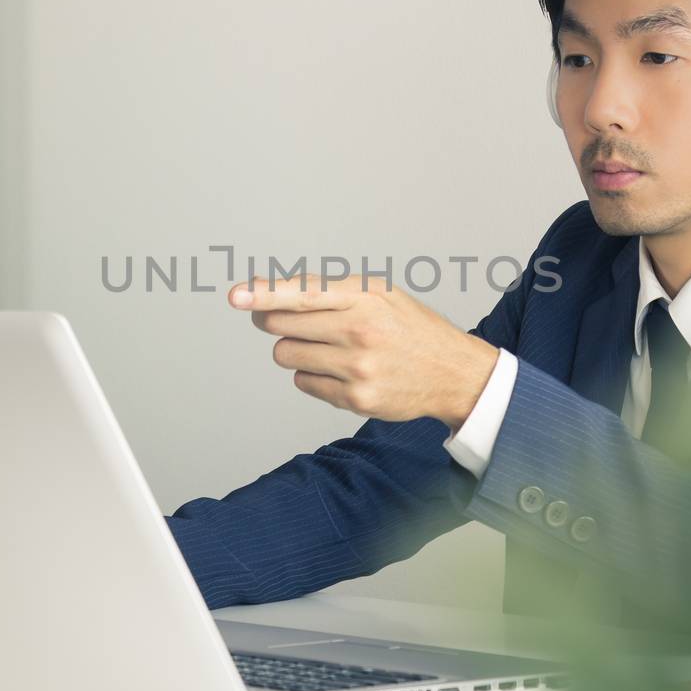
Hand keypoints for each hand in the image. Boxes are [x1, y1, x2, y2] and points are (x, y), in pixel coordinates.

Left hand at [230, 273, 498, 427]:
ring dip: (296, 351)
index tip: (237, 296)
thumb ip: (328, 293)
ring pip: (286, 355)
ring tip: (330, 348)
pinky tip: (342, 371)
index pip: (303, 292)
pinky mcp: (356, 398)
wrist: (453, 372)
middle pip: (280, 325)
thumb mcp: (379, 295)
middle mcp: (360, 329)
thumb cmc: (409, 328)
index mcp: (365, 296)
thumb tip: (266, 299)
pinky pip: (303, 383)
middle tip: (298, 324)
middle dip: (277, 322)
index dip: (265, 293)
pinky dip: (313, 376)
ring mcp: (357, 366)